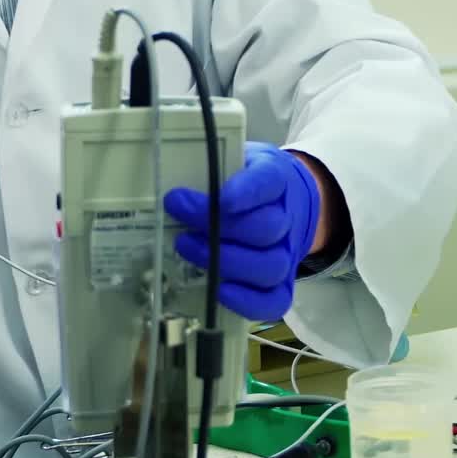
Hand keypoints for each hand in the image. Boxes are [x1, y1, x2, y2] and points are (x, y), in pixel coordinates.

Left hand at [163, 141, 319, 321]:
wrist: (283, 199)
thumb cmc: (244, 178)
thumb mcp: (231, 156)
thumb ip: (209, 166)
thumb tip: (170, 180)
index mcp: (276, 177)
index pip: (267, 181)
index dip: (245, 192)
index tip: (221, 198)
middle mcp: (286, 217)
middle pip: (266, 228)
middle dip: (220, 228)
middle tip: (182, 220)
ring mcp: (286, 253)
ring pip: (269, 265)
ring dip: (226, 262)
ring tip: (188, 249)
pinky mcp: (282, 283)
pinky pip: (274, 300)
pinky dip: (248, 301)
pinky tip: (220, 290)